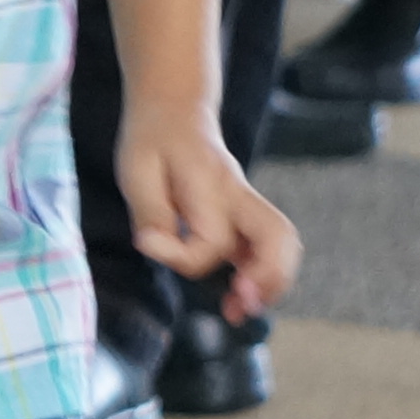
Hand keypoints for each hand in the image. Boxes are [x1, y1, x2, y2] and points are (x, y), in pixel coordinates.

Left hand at [113, 100, 296, 316]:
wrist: (175, 109)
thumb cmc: (153, 139)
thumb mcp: (136, 170)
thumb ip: (150, 212)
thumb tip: (153, 245)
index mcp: (211, 184)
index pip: (211, 238)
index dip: (179, 254)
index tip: (147, 241)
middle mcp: (239, 195)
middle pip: (279, 237)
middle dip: (267, 278)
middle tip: (240, 304)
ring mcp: (247, 204)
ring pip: (283, 244)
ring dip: (270, 282)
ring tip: (239, 309)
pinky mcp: (244, 215)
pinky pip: (269, 247)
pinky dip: (262, 276)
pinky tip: (239, 294)